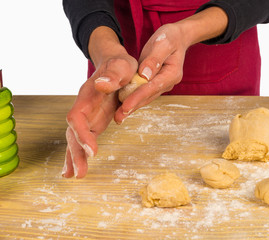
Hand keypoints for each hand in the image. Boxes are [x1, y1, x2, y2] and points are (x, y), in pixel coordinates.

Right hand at [63, 27, 137, 177]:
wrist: (116, 64)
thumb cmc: (120, 65)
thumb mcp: (121, 65)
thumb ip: (113, 75)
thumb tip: (101, 84)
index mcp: (88, 95)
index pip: (77, 116)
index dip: (82, 134)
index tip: (92, 151)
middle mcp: (84, 107)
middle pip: (73, 132)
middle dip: (76, 153)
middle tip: (80, 174)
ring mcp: (88, 115)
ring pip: (76, 138)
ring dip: (76, 157)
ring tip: (75, 176)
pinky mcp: (95, 121)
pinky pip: (85, 138)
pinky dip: (81, 153)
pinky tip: (79, 166)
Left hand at [115, 7, 227, 122]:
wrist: (177, 38)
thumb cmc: (170, 37)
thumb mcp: (163, 42)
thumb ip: (154, 59)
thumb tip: (144, 75)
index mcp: (172, 73)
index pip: (152, 87)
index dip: (138, 97)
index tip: (125, 106)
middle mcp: (168, 82)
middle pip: (148, 97)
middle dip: (133, 107)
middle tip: (119, 118)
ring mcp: (162, 85)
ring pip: (146, 98)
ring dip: (132, 107)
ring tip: (118, 117)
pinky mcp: (155, 84)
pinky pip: (144, 93)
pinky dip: (133, 99)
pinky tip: (122, 107)